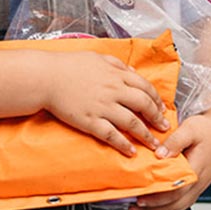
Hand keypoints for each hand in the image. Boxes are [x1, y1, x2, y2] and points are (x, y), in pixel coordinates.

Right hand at [41, 51, 170, 157]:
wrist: (46, 78)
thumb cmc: (69, 66)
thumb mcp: (98, 58)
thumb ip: (117, 65)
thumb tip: (132, 72)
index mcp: (117, 75)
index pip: (145, 87)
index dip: (156, 100)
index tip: (161, 109)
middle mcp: (114, 91)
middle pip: (143, 105)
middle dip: (157, 118)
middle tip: (164, 127)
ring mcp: (103, 108)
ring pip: (132, 123)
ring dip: (146, 135)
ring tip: (154, 145)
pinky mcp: (90, 122)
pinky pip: (112, 136)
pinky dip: (124, 145)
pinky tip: (131, 152)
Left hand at [129, 113, 210, 209]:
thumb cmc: (209, 129)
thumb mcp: (190, 128)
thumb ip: (175, 141)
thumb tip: (160, 154)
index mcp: (196, 170)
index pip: (176, 192)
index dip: (157, 198)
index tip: (140, 198)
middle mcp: (199, 182)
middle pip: (176, 205)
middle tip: (135, 208)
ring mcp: (199, 185)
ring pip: (179, 206)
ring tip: (141, 208)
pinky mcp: (198, 183)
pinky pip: (182, 200)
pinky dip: (168, 204)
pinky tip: (157, 200)